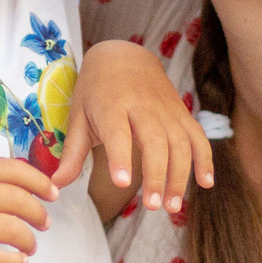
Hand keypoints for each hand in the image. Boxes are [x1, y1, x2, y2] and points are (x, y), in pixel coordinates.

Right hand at [0, 160, 58, 262]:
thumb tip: (34, 181)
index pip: (11, 169)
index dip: (39, 181)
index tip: (52, 194)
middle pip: (16, 198)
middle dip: (38, 213)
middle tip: (44, 225)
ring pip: (10, 228)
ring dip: (28, 240)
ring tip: (30, 247)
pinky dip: (15, 262)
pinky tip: (18, 262)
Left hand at [53, 40, 211, 213]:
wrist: (124, 56)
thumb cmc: (96, 92)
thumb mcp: (79, 117)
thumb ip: (72, 154)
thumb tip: (56, 185)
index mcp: (111, 105)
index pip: (117, 132)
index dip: (121, 156)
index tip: (123, 183)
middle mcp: (142, 106)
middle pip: (154, 141)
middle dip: (156, 174)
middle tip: (152, 206)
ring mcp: (166, 109)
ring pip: (180, 142)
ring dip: (180, 175)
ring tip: (172, 206)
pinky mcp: (182, 113)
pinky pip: (198, 136)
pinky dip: (205, 159)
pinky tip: (206, 183)